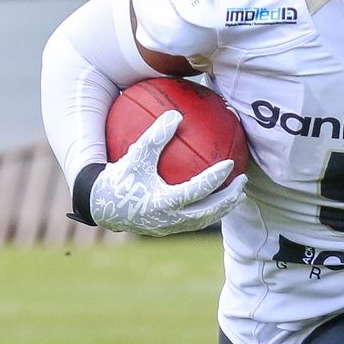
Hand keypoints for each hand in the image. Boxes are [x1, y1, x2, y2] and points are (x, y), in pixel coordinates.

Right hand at [87, 109, 247, 235]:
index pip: (197, 190)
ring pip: (204, 220)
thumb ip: (155, 136)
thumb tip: (176, 114)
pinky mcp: (168, 229)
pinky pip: (194, 221)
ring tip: (237, 195)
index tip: (230, 164)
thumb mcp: (136, 155)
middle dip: (229, 199)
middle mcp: (170, 219)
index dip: (215, 178)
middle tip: (243, 182)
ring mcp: (170, 227)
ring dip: (223, 208)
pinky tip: (216, 198)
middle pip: (209, 212)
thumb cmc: (118, 178)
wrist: (100, 206)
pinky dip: (208, 210)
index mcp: (163, 202)